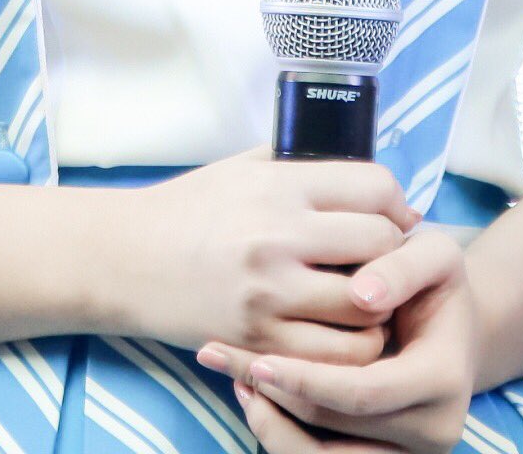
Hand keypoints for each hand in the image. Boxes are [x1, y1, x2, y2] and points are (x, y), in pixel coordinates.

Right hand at [117, 143, 418, 363]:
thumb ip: (302, 167)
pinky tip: (341, 333)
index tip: (393, 215)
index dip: (396, 202)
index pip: (374, 186)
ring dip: (381, 305)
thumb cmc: (188, 208)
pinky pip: (337, 356)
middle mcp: (280, 236)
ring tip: (368, 299)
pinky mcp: (261, 341)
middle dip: (393, 250)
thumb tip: (365, 181)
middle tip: (385, 259)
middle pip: (381, 244)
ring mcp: (271, 294)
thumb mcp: (244, 168)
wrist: (127, 258)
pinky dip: (353, 347)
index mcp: (279, 185)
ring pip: (369, 307)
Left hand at [195, 226, 476, 451]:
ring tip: (234, 376)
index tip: (259, 360)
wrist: (452, 322)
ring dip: (272, 424)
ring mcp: (408, 452)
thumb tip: (361, 293)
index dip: (310, 379)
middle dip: (274, 398)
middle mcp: (432, 431)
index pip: (365, 394)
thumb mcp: (434, 254)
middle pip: (335, 429)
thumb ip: (403, 265)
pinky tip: (254, 391)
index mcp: (443, 380)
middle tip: (221, 359)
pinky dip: (284, 431)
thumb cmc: (434, 280)